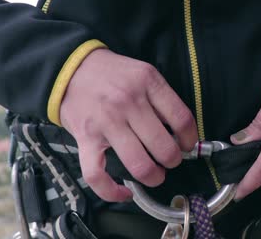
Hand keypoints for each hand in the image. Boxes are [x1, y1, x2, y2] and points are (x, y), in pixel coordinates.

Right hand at [60, 49, 197, 201]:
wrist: (70, 67)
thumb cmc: (110, 73)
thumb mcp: (143, 72)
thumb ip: (161, 98)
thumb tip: (180, 131)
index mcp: (147, 83)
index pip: (182, 119)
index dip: (190, 139)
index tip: (187, 145)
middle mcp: (128, 103)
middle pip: (164, 147)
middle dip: (172, 161)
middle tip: (170, 160)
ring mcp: (106, 123)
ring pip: (139, 164)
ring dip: (153, 176)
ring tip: (155, 174)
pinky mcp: (86, 138)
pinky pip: (97, 174)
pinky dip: (112, 191)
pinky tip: (125, 193)